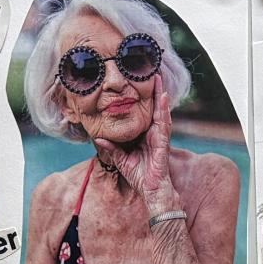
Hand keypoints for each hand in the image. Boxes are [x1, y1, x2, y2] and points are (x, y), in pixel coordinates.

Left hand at [96, 79, 180, 215]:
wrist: (151, 191)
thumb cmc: (139, 177)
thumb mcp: (120, 159)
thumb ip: (111, 148)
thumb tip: (98, 137)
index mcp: (145, 135)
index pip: (144, 113)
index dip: (142, 98)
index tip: (137, 83)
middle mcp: (154, 133)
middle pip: (154, 107)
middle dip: (153, 90)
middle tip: (150, 71)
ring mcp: (160, 136)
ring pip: (161, 110)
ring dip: (160, 93)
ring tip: (158, 77)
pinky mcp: (163, 142)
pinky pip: (164, 122)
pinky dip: (164, 109)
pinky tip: (163, 96)